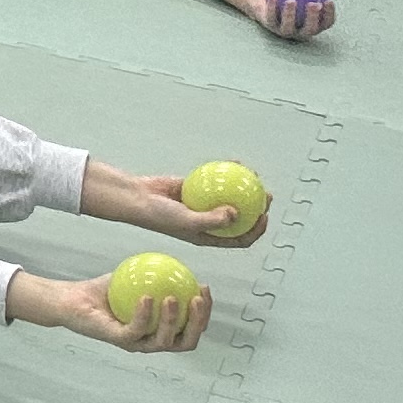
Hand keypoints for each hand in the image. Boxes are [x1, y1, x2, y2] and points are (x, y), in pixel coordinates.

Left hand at [85, 266, 209, 351]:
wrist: (72, 299)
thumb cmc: (104, 291)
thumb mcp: (135, 278)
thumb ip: (157, 274)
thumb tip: (180, 263)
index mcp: (160, 330)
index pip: (190, 327)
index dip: (204, 312)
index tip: (204, 288)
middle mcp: (151, 341)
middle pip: (185, 342)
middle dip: (197, 323)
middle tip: (197, 299)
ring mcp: (135, 344)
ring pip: (162, 342)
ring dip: (171, 321)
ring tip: (173, 298)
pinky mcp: (117, 340)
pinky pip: (134, 331)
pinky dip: (143, 315)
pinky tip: (147, 297)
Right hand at [127, 172, 266, 246]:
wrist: (137, 198)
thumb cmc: (158, 216)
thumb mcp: (188, 222)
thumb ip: (212, 219)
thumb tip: (236, 213)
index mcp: (208, 236)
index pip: (239, 238)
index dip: (256, 230)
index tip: (263, 216)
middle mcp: (208, 222)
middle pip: (239, 217)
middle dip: (256, 208)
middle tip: (265, 195)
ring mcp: (202, 205)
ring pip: (229, 197)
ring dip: (243, 189)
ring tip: (254, 178)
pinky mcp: (196, 189)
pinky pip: (214, 181)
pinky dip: (224, 174)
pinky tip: (235, 164)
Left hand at [255, 0, 334, 41]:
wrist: (272, 2)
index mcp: (315, 25)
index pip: (326, 23)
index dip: (329, 14)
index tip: (329, 0)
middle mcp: (302, 32)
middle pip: (309, 29)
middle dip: (312, 18)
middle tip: (313, 3)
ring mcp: (286, 31)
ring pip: (288, 26)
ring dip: (290, 14)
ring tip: (291, 0)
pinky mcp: (271, 27)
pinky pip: (271, 18)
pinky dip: (272, 8)